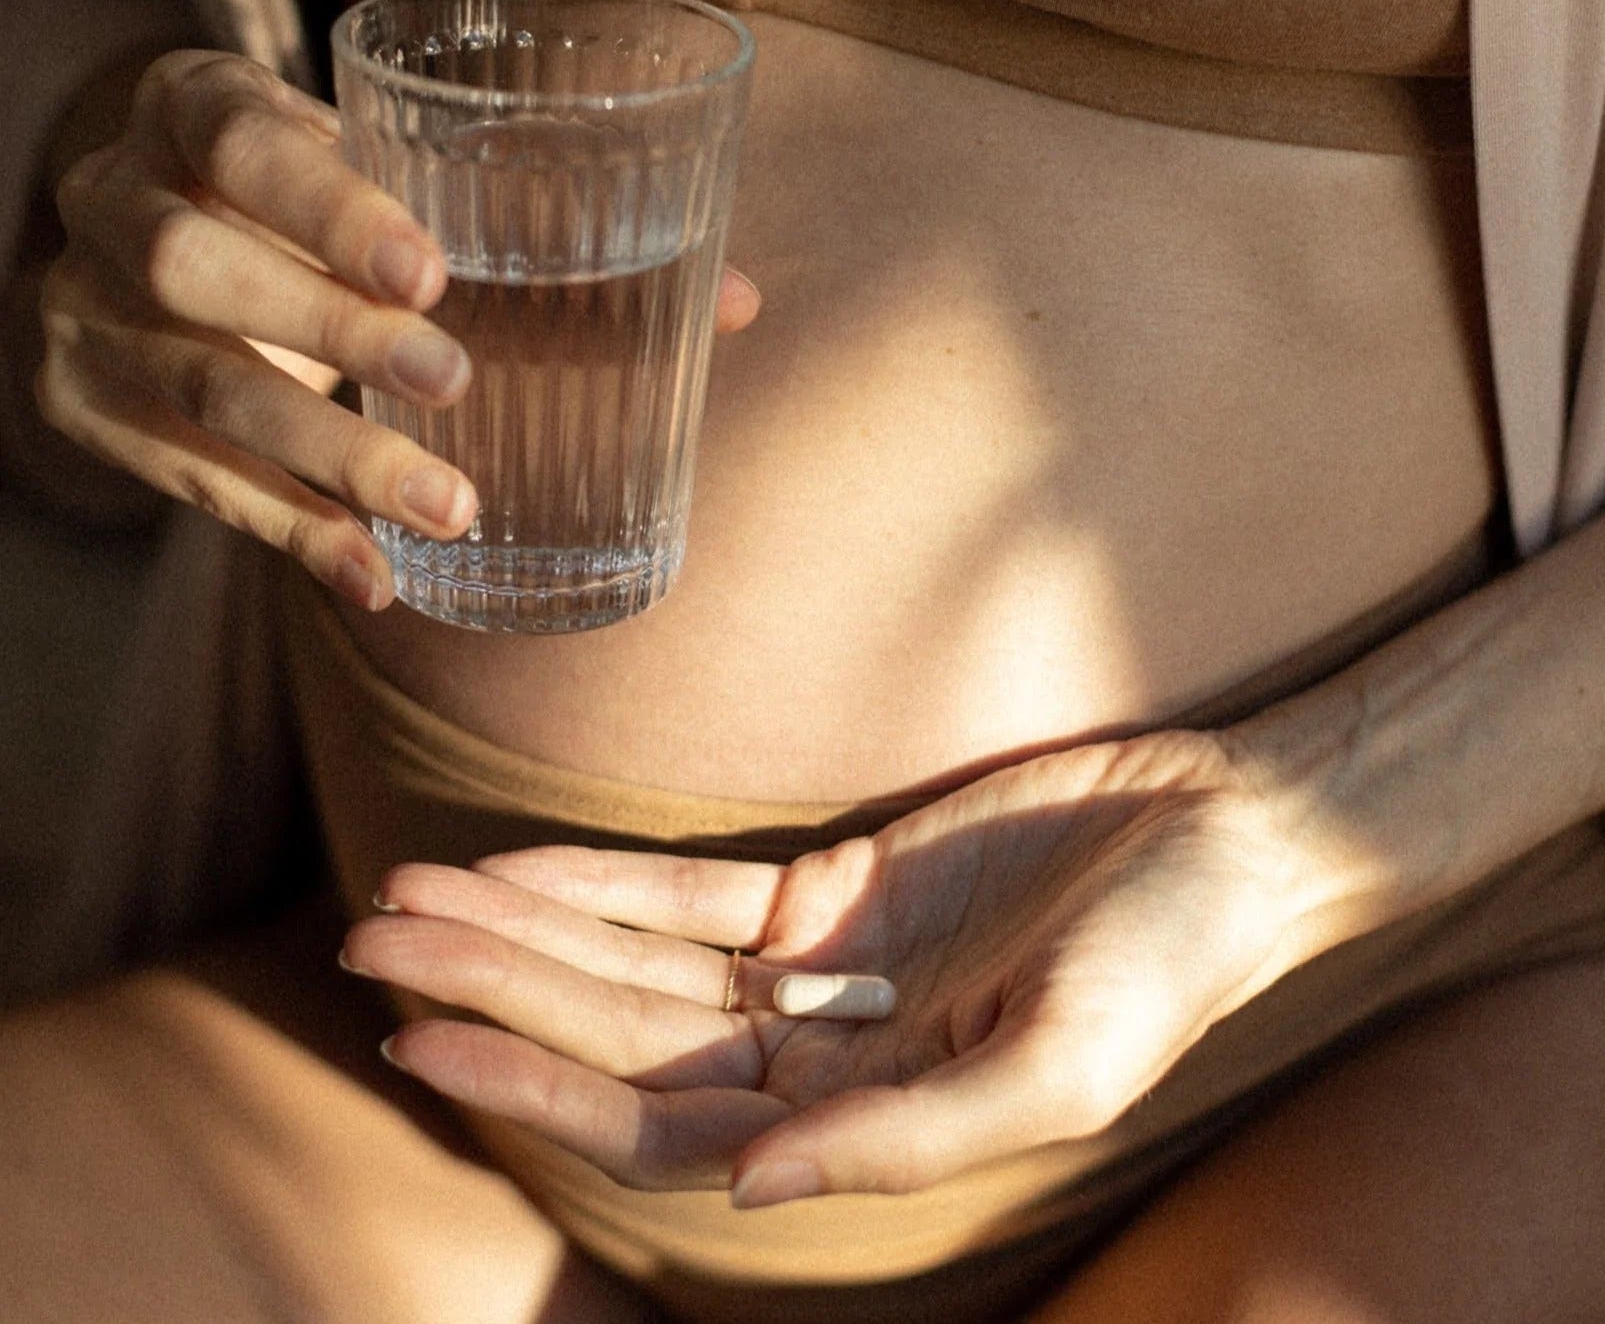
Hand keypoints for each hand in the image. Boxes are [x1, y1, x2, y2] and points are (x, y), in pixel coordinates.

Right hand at [34, 50, 760, 607]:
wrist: (155, 245)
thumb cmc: (318, 209)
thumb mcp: (387, 184)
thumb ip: (536, 228)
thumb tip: (739, 301)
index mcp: (192, 112)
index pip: (240, 141)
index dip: (328, 203)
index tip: (432, 272)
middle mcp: (114, 202)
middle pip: (201, 266)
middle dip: (333, 332)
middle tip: (454, 384)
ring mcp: (83, 313)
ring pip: (201, 388)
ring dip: (329, 457)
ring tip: (447, 510)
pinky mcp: (86, 409)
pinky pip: (190, 483)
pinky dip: (291, 533)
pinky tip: (376, 579)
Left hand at [341, 729, 1341, 1206]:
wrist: (1222, 834)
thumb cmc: (1170, 961)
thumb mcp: (1061, 1066)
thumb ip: (908, 1140)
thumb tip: (747, 1187)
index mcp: (865, 1129)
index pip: (662, 1125)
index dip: (537, 1088)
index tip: (422, 1047)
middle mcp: (819, 1058)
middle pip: (618, 1032)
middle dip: (494, 991)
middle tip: (366, 949)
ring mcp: (817, 970)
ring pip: (633, 958)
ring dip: (522, 928)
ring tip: (403, 900)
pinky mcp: (829, 883)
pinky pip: (688, 890)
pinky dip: (599, 876)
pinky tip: (514, 865)